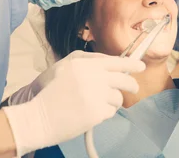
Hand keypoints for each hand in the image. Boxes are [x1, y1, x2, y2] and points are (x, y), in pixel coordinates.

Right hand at [3, 53, 144, 155]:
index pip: (116, 61)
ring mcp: (96, 95)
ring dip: (112, 102)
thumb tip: (111, 62)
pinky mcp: (97, 113)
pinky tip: (90, 113)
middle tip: (133, 88)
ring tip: (97, 104)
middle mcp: (94, 77)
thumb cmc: (48, 92)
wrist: (37, 117)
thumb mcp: (64, 66)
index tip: (141, 66)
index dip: (132, 64)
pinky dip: (104, 114)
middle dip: (131, 85)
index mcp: (85, 64)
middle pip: (124, 80)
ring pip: (118, 98)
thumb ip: (88, 61)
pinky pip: (110, 112)